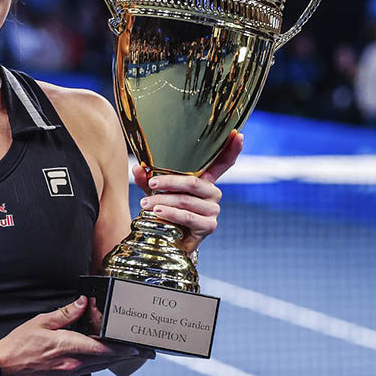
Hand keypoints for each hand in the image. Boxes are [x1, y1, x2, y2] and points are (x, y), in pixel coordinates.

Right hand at [0, 296, 153, 375]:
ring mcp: (69, 373)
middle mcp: (72, 364)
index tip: (137, 348)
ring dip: (115, 360)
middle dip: (126, 356)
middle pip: (106, 360)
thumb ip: (65, 313)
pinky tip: (104, 358)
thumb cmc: (20, 344)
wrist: (5, 368)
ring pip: (99, 367)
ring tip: (131, 354)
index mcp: (67, 347)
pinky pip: (89, 370)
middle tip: (144, 353)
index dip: (122, 348)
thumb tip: (83, 303)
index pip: (101, 348)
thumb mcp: (41, 322)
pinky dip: (100, 363)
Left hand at [132, 131, 242, 251]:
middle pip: (194, 182)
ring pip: (186, 200)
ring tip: (145, 203)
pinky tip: (158, 212)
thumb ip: (148, 180)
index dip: (231, 149)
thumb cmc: (166, 211)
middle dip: (170, 181)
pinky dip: (171, 213)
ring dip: (163, 200)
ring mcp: (213, 210)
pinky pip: (188, 217)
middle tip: (151, 182)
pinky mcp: (209, 226)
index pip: (223, 163)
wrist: (169, 240)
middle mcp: (213, 193)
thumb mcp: (156, 192)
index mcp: (205, 181)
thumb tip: (137, 169)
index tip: (238, 134)